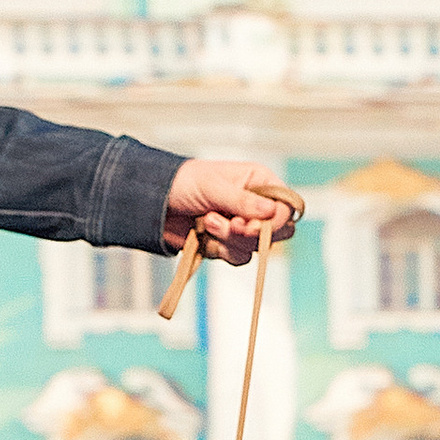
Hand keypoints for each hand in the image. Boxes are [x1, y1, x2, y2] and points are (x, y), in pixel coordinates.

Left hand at [164, 159, 298, 264]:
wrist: (153, 203)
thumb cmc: (183, 182)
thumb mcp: (213, 186)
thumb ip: (242, 201)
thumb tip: (271, 212)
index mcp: (259, 182)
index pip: (286, 206)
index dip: (274, 221)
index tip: (250, 226)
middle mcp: (256, 205)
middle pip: (279, 231)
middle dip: (253, 234)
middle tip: (232, 226)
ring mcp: (243, 226)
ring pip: (257, 248)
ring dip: (231, 240)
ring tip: (207, 221)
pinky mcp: (228, 244)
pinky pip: (239, 258)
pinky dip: (221, 250)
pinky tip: (204, 234)